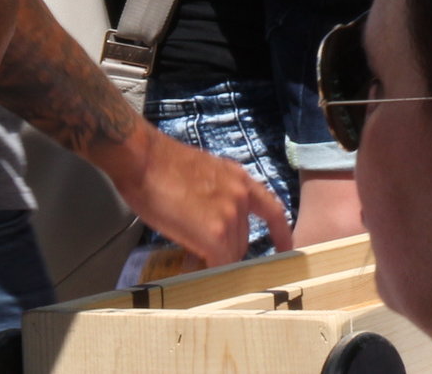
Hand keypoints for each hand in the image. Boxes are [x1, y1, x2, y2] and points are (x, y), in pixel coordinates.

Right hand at [103, 122, 294, 267]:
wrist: (145, 160)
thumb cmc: (162, 165)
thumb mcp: (203, 174)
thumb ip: (216, 196)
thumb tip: (210, 220)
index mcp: (239, 180)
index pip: (271, 210)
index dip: (280, 233)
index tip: (286, 248)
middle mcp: (241, 196)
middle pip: (243, 238)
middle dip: (226, 249)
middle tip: (200, 252)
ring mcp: (230, 215)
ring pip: (230, 253)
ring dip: (213, 259)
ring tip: (189, 255)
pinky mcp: (214, 233)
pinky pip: (218, 263)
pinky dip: (208, 270)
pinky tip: (194, 270)